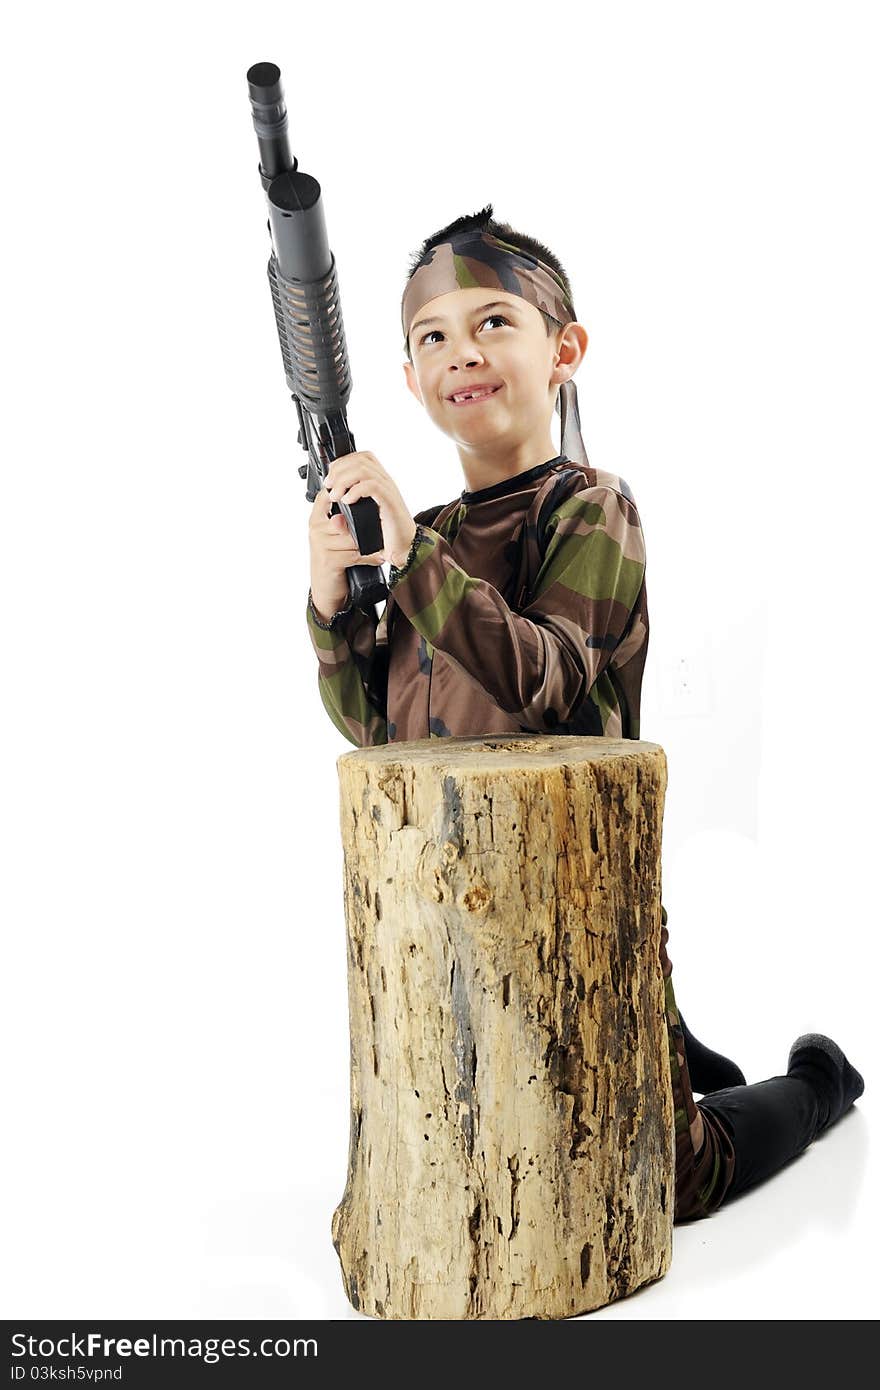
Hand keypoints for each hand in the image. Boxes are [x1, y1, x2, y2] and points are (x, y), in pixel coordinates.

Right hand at [308, 475, 388, 620]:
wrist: (325, 590)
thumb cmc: (333, 561)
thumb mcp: (335, 538)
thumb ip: (342, 521)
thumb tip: (362, 503)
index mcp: (317, 520)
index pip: (326, 495)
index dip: (343, 491)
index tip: (360, 495)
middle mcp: (315, 529)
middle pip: (347, 518)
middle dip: (362, 530)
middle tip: (373, 537)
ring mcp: (320, 544)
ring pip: (353, 537)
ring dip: (367, 546)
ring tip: (376, 550)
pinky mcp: (328, 559)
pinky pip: (355, 553)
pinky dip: (369, 558)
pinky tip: (376, 559)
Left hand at [323, 452, 416, 567]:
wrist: (405, 548)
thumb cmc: (386, 535)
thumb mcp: (363, 519)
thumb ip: (349, 511)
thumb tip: (333, 508)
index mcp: (380, 481)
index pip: (362, 457)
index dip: (343, 462)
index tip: (330, 478)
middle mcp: (385, 482)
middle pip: (360, 460)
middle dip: (339, 470)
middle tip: (329, 486)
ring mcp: (388, 490)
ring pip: (363, 470)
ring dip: (344, 480)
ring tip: (336, 495)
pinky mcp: (390, 502)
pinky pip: (372, 486)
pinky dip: (355, 491)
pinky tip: (347, 501)